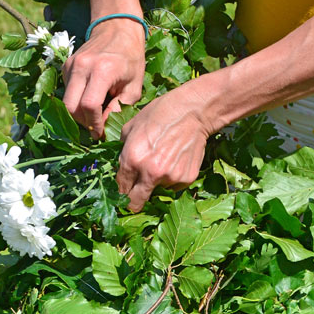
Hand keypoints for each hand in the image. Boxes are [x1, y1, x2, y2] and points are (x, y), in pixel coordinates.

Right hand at [62, 20, 145, 139]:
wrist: (116, 27)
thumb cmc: (131, 57)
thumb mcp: (134, 85)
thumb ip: (119, 108)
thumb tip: (104, 126)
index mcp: (102, 70)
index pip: (89, 105)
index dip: (94, 124)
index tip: (100, 133)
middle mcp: (82, 66)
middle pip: (71, 107)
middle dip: (82, 122)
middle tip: (95, 127)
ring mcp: (71, 65)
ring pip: (66, 101)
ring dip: (78, 113)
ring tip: (94, 114)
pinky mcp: (66, 66)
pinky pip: (67, 92)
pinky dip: (76, 101)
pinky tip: (89, 98)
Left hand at [116, 85, 215, 211]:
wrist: (194, 111)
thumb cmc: (160, 113)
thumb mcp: (131, 126)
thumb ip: (122, 149)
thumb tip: (119, 165)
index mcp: (132, 159)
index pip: (121, 188)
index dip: (120, 190)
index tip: (123, 191)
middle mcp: (150, 173)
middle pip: (136, 202)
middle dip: (132, 202)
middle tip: (134, 196)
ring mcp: (170, 177)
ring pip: (157, 191)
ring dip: (156, 183)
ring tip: (162, 161)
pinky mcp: (186, 179)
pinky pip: (173, 186)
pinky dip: (171, 178)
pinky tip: (175, 160)